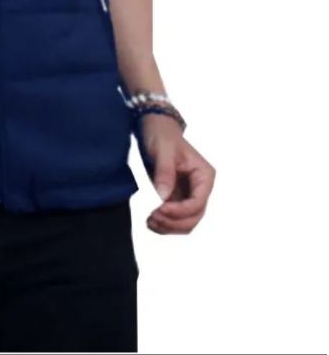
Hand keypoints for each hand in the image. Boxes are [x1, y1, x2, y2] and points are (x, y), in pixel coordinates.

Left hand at [141, 114, 215, 234]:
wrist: (154, 127)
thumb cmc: (162, 135)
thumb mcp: (163, 151)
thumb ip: (165, 173)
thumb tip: (164, 198)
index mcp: (204, 176)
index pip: (198, 203)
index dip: (180, 211)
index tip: (159, 209)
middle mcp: (200, 188)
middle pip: (194, 217)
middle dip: (174, 221)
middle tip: (153, 216)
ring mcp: (188, 194)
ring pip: (186, 222)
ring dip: (169, 226)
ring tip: (150, 221)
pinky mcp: (176, 197)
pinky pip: (175, 218)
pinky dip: (164, 224)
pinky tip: (150, 221)